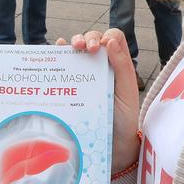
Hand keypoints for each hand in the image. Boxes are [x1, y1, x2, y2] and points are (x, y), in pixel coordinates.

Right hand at [59, 29, 139, 170]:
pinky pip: (65, 65)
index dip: (105, 37)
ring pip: (78, 49)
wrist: (112, 145)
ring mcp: (86, 74)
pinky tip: (56, 51)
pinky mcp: (73, 85)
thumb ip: (122, 66)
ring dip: (73, 42)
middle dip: (87, 37)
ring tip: (71, 47)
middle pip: (93, 39)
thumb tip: (109, 41)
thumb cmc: (124, 120)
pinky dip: (59, 54)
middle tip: (83, 48)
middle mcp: (102, 66)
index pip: (112, 38)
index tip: (99, 49)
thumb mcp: (127, 92)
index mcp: (118, 65)